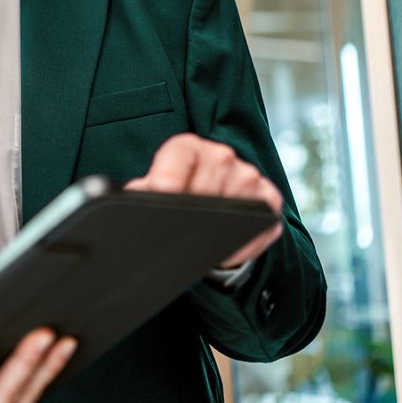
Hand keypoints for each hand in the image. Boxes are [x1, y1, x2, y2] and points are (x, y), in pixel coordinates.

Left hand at [124, 133, 283, 267]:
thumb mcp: (150, 192)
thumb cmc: (169, 198)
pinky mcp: (268, 200)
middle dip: (192, 210)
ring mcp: (247, 176)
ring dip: (219, 229)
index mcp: (187, 148)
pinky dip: (245, 246)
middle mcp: (220, 156)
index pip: (180, 154)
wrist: (200, 206)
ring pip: (237, 205)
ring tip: (201, 238)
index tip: (163, 191)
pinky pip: (263, 224)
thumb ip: (139, 193)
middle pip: (208, 184)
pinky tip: (225, 255)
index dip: (170, 174)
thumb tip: (133, 204)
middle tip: (181, 227)